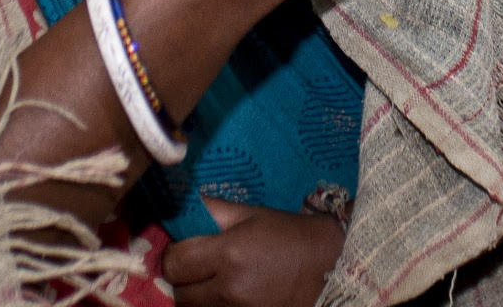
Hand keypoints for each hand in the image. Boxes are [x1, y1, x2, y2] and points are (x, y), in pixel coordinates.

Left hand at [163, 197, 343, 306]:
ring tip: (214, 281)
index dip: (173, 256)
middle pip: (180, 294)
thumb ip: (212, 211)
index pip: (174, 264)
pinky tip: (228, 294)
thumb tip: (180, 205)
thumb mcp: (250, 214)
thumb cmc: (288, 234)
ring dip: (197, 298)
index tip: (182, 250)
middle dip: (183, 280)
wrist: (328, 265)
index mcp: (229, 253)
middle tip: (197, 267)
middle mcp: (230, 289)